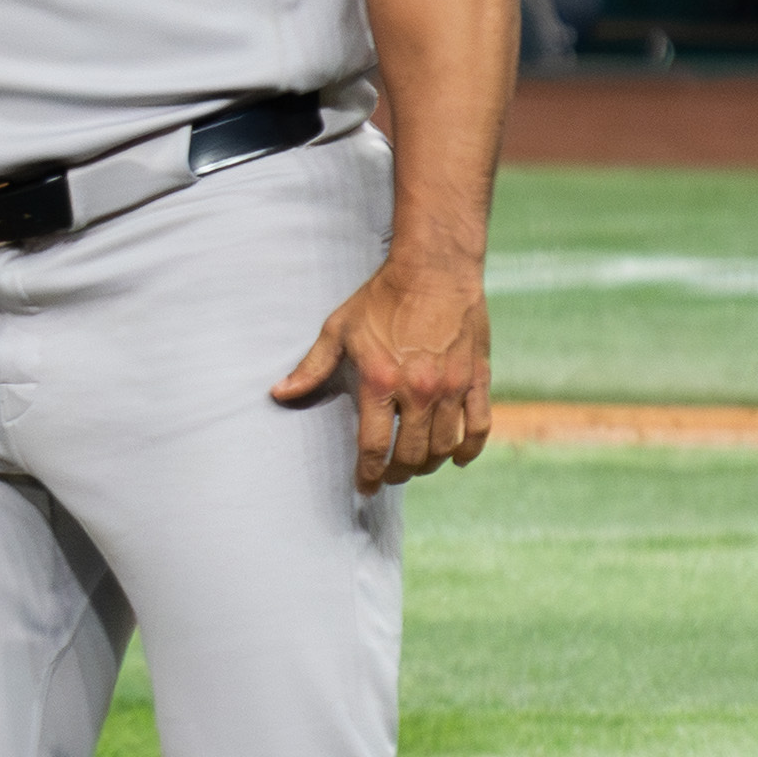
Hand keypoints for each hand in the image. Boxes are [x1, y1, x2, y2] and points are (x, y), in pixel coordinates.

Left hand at [273, 257, 492, 493]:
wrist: (435, 268)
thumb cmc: (382, 297)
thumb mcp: (339, 329)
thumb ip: (312, 367)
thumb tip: (279, 394)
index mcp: (381, 382)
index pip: (373, 447)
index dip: (367, 474)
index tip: (363, 488)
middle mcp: (419, 391)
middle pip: (411, 454)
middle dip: (397, 472)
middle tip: (388, 475)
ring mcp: (452, 387)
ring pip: (444, 446)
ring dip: (428, 464)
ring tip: (416, 465)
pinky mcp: (477, 378)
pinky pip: (478, 426)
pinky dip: (468, 449)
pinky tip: (456, 458)